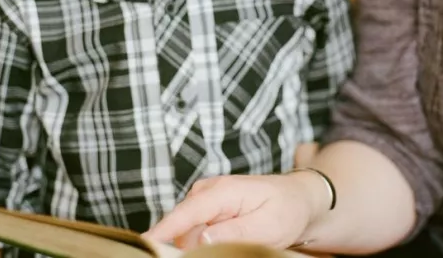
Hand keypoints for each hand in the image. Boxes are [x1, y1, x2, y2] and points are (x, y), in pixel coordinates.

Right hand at [143, 172, 330, 250]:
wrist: (298, 197)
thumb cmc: (286, 209)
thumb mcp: (267, 226)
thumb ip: (234, 232)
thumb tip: (201, 239)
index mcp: (223, 191)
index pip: (185, 213)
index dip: (162, 231)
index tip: (144, 245)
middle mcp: (207, 192)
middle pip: (179, 226)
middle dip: (178, 247)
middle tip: (192, 254)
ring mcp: (204, 200)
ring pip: (184, 232)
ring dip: (190, 248)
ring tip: (207, 248)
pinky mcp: (205, 211)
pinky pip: (191, 232)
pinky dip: (196, 245)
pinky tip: (209, 248)